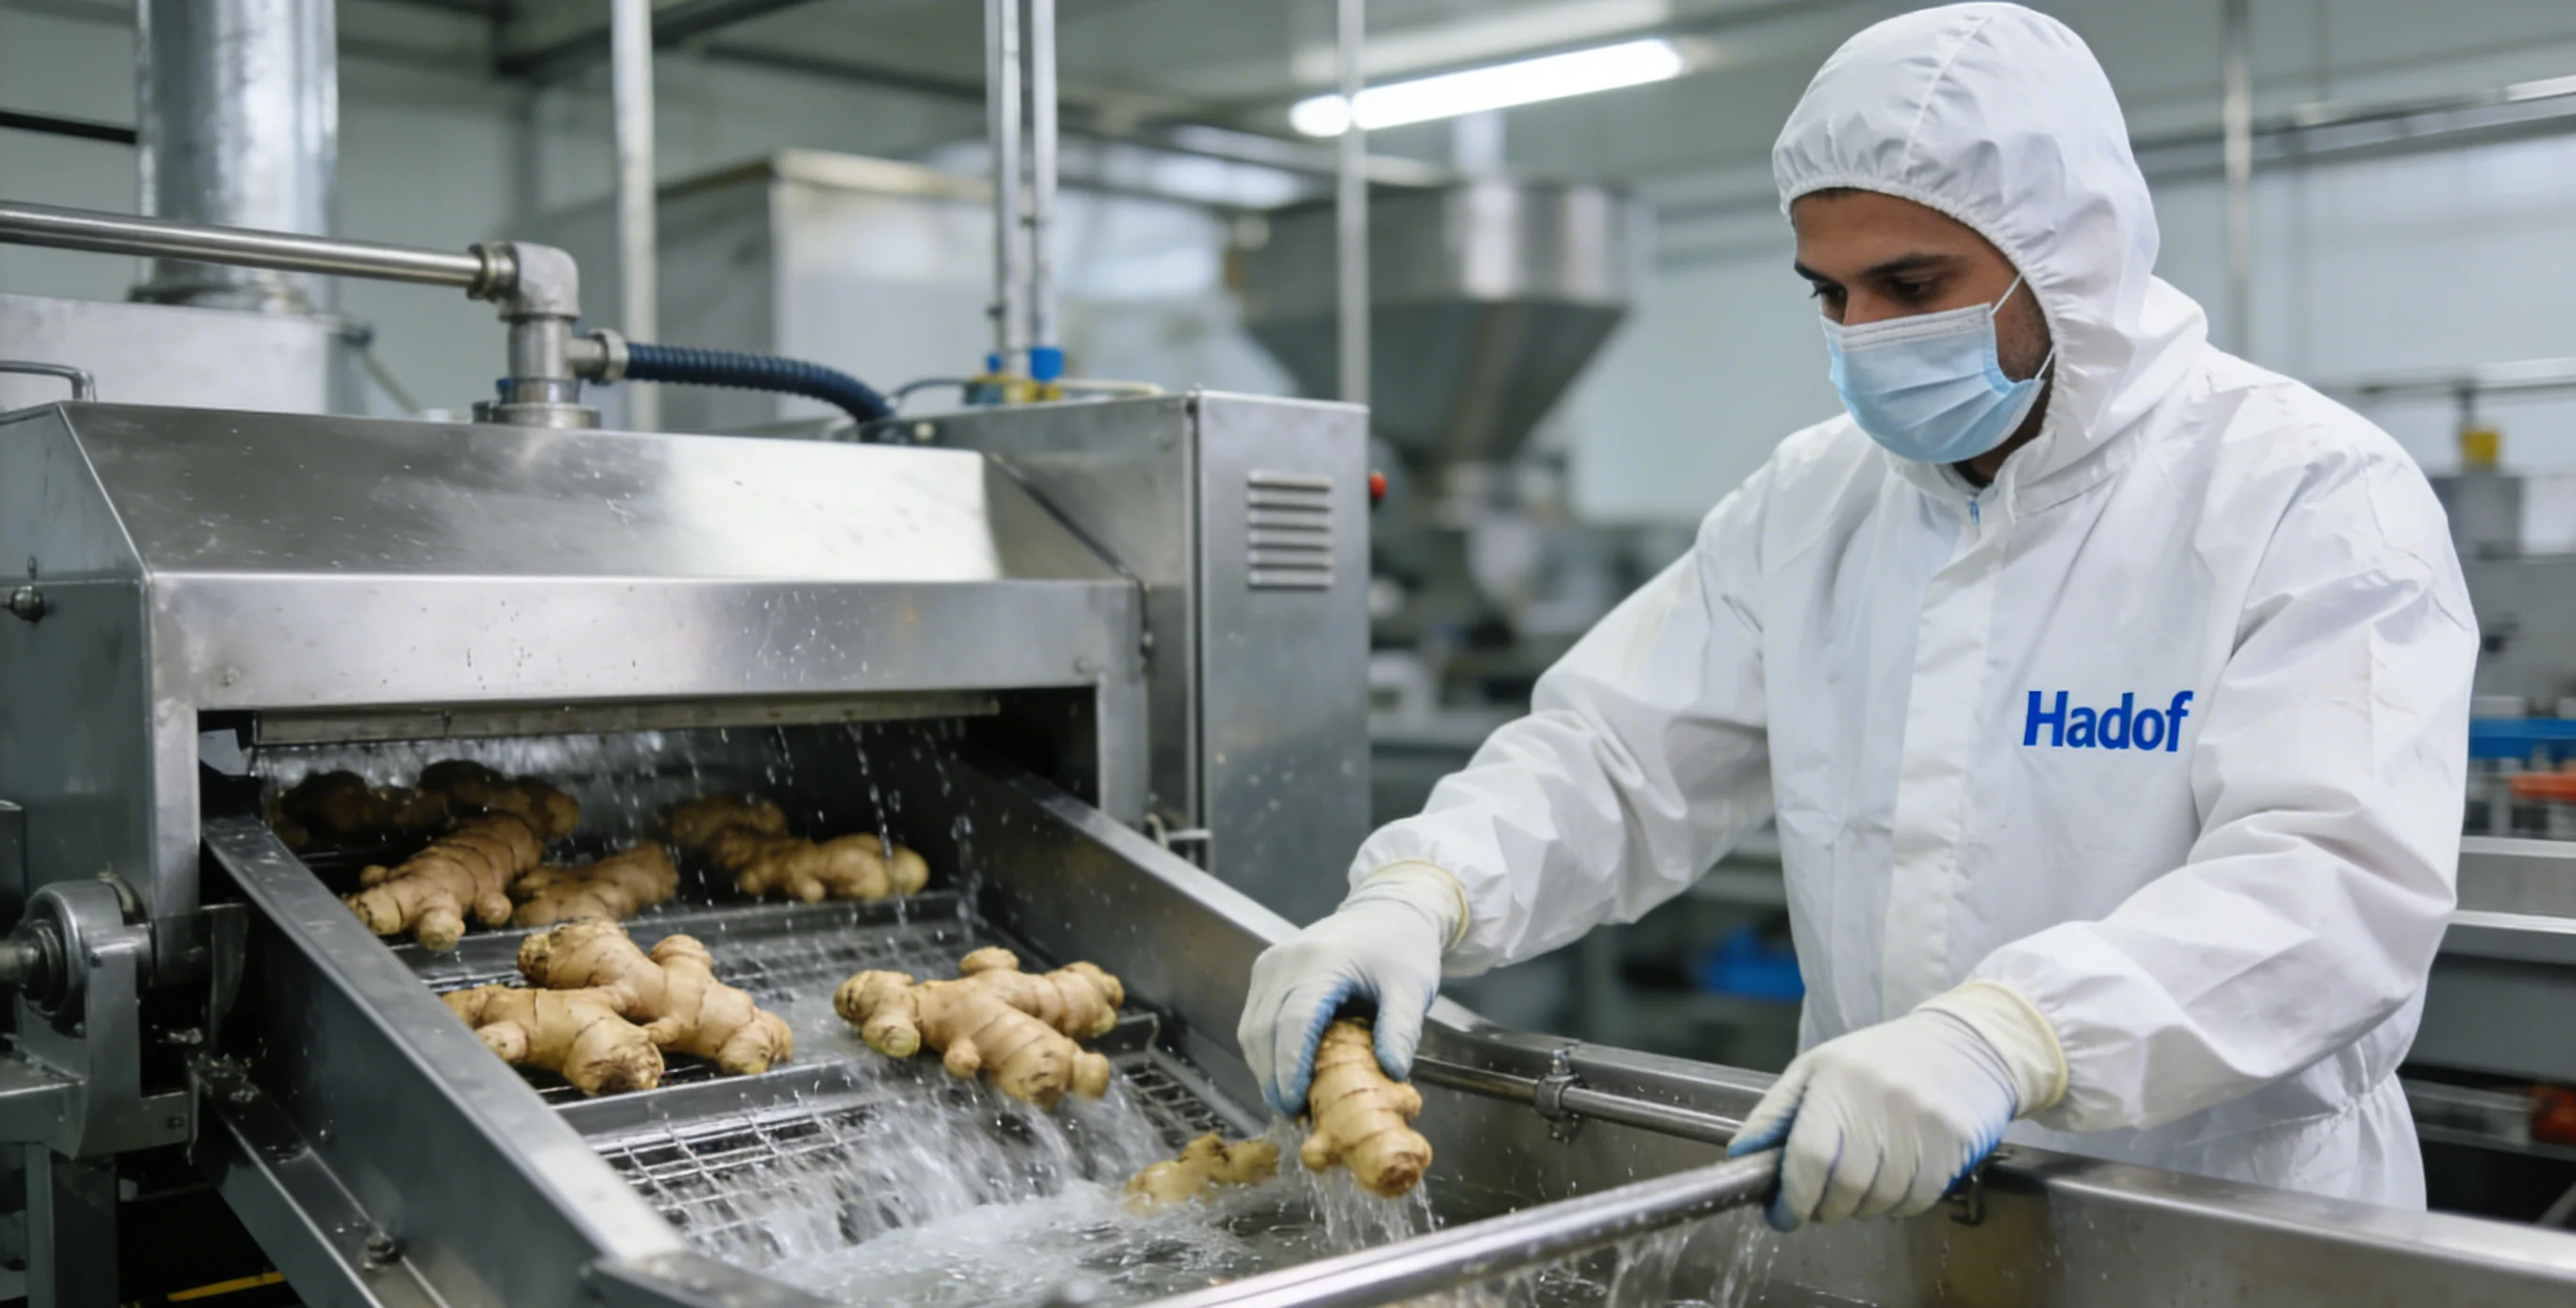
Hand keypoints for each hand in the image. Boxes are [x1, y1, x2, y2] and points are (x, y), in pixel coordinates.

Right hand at [1237, 863, 1463, 1116]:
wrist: (1387, 909)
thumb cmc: (1401, 947)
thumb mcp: (1411, 989)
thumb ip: (1401, 1031)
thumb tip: (1392, 1074)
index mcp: (1322, 961)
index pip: (1294, 1022)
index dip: (1290, 1068)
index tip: (1295, 1105)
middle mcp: (1285, 961)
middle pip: (1264, 1030)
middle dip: (1274, 1079)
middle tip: (1295, 1116)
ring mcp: (1270, 965)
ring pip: (1252, 1029)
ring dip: (1265, 1070)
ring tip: (1291, 1103)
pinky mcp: (1266, 971)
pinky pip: (1255, 1020)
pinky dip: (1265, 1053)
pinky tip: (1286, 1076)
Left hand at [1727, 982, 2063, 1230]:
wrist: (1961, 1045)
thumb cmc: (1876, 1061)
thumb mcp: (1815, 1071)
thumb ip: (1774, 1115)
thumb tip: (1741, 1158)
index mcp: (1839, 1079)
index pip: (1809, 1159)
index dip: (1792, 1199)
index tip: (1782, 1215)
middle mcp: (1883, 1100)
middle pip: (1844, 1188)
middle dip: (1823, 1207)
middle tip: (1818, 1201)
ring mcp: (1924, 1124)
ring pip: (1880, 1201)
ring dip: (1860, 1207)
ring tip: (1857, 1184)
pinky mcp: (1955, 1145)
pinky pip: (1916, 1202)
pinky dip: (1896, 1204)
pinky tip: (1892, 1179)